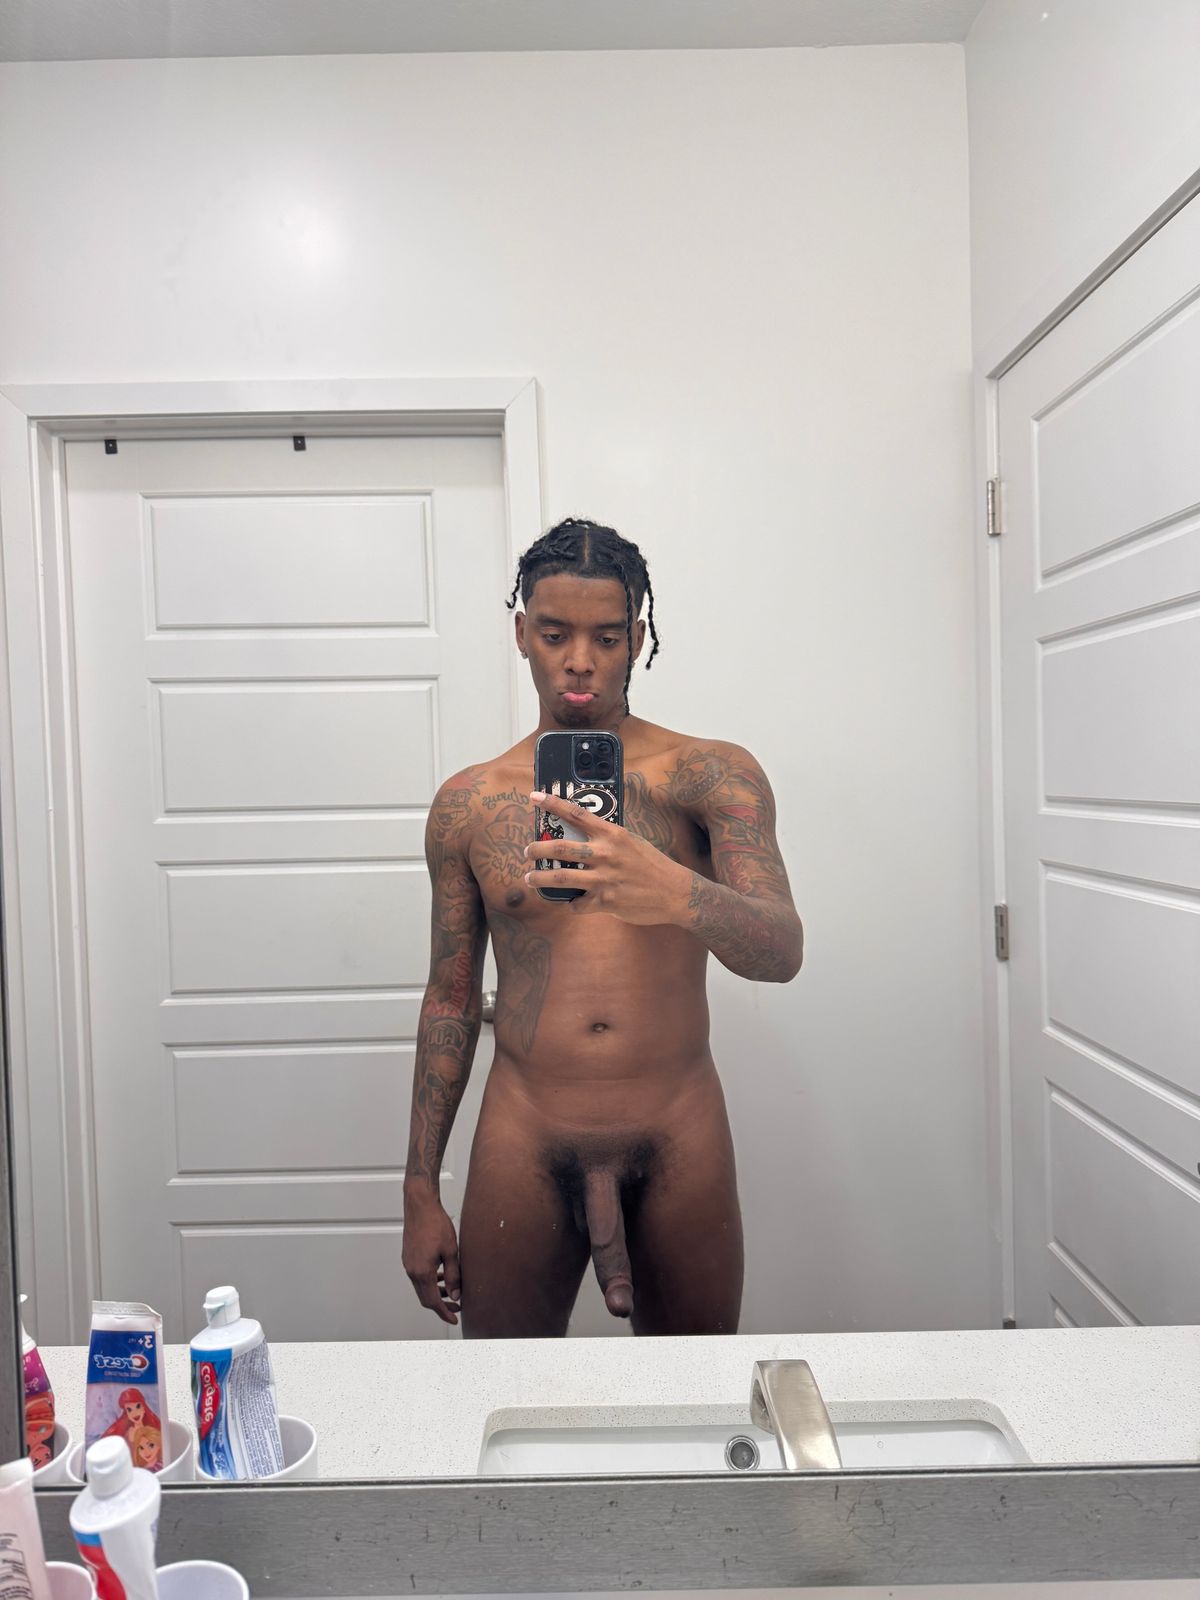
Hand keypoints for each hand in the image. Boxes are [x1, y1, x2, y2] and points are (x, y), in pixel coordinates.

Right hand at [402, 1190, 461, 1324]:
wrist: (420, 1205)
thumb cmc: (435, 1223)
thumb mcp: (451, 1251)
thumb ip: (453, 1275)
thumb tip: (456, 1295)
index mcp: (422, 1272)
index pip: (432, 1301)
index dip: (444, 1313)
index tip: (454, 1318)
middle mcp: (412, 1270)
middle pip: (425, 1298)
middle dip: (440, 1305)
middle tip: (456, 1307)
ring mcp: (408, 1263)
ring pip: (421, 1287)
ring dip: (435, 1293)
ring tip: (451, 1291)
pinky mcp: (408, 1257)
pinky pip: (418, 1276)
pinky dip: (430, 1281)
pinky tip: (441, 1275)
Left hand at [524, 789, 691, 923]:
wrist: (674, 892)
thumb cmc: (652, 865)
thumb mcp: (631, 842)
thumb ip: (607, 839)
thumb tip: (583, 835)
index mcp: (612, 835)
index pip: (576, 814)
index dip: (552, 804)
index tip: (534, 797)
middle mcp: (605, 854)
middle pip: (561, 847)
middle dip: (537, 848)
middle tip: (527, 850)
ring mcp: (604, 879)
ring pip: (561, 877)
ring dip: (540, 878)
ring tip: (530, 878)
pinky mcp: (605, 902)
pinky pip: (577, 904)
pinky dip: (572, 904)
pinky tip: (573, 902)